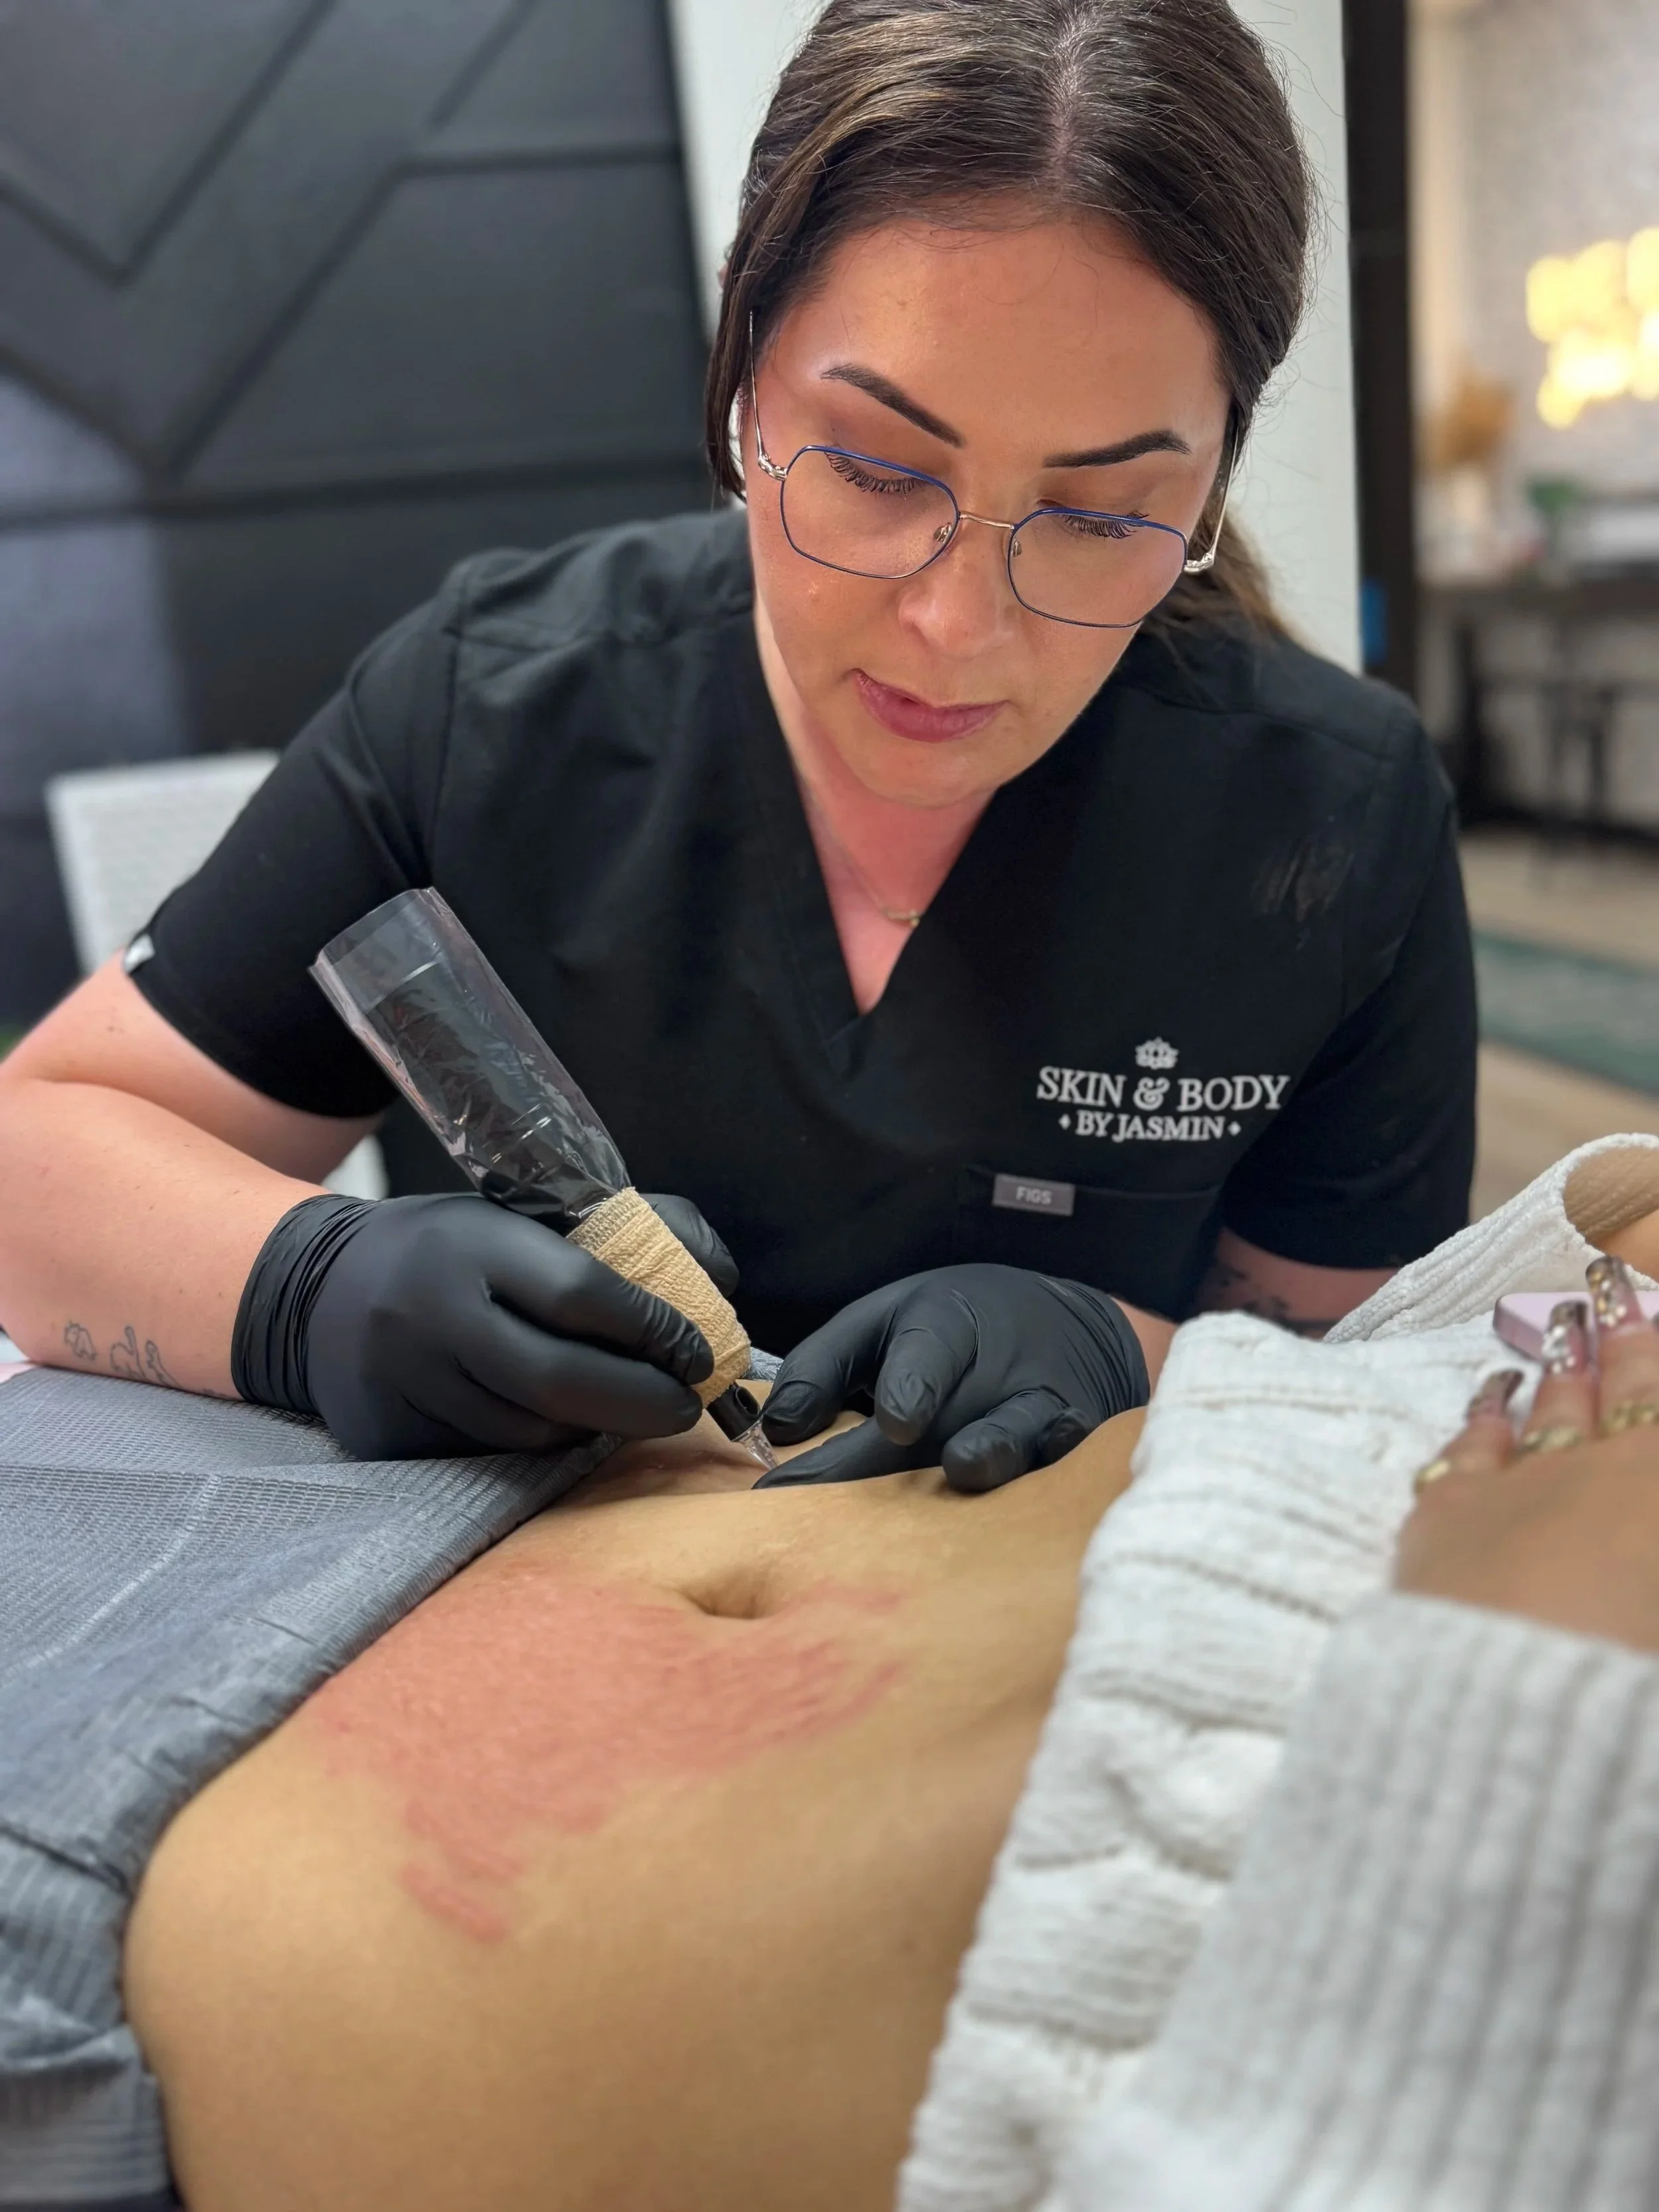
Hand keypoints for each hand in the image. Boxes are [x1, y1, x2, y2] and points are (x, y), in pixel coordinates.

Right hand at [306, 1192, 721, 1458]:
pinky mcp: (388, 1433)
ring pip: (529, 1430)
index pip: (581, 1292)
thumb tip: (720, 1279)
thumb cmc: (452, 1249)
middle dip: (641, 1400)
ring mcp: (402, 1380)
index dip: (653, 1329)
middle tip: (687, 1405)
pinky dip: (541, 1442)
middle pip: (559, 1379)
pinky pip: (488, 1454)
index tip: (699, 1350)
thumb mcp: (524, 1216)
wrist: (319, 1291)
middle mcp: (430, 1312)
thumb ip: (630, 1231)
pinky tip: (561, 1421)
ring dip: (595, 1427)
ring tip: (626, 1408)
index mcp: (472, 1242)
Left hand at [757, 1265, 1148, 1493]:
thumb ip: (823, 1365)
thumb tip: (775, 1430)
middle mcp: (1000, 1363)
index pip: (931, 1347)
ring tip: (964, 1470)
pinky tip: (1032, 1504)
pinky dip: (1049, 1478)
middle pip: (951, 1412)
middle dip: (896, 1461)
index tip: (894, 1421)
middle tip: (833, 1514)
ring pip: (1018, 1436)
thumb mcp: (879, 1322)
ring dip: (992, 1454)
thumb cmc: (948, 1331)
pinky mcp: (1073, 1444)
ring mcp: (1044, 1405)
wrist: (1063, 1328)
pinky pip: (1063, 1465)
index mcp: (947, 1322)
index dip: (914, 1382)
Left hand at [1397, 1255, 1658, 1651]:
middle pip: (1627, 1382)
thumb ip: (1642, 1539)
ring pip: (1552, 1403)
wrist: (1529, 1724)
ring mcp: (1526, 1483)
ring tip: (1564, 1315)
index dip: (1658, 1352)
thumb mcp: (1658, 1609)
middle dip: (1626, 1329)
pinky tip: (1491, 1388)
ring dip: (1563, 1357)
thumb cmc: (1639, 1680)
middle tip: (1614, 1277)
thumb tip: (1636, 1512)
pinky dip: (1487, 1409)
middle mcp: (1610, 1466)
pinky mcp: (1450, 1514)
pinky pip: (1473, 1443)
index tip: (1654, 1311)